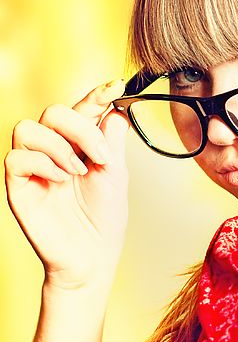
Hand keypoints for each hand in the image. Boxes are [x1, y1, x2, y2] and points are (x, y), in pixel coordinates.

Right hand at [5, 79, 130, 291]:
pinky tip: (61, 180)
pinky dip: (43, 164)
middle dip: (79, 126)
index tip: (118, 85)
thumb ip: (111, 141)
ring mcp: (33, 167)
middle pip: (52, 111)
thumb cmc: (104, 218)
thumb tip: (116, 107)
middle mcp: (53, 150)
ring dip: (59, 145)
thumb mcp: (116, 174)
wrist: (93, 256)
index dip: (97, 94)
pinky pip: (15, 157)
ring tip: (78, 171)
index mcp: (79, 144)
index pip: (83, 108)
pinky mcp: (17, 185)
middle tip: (100, 156)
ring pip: (27, 128)